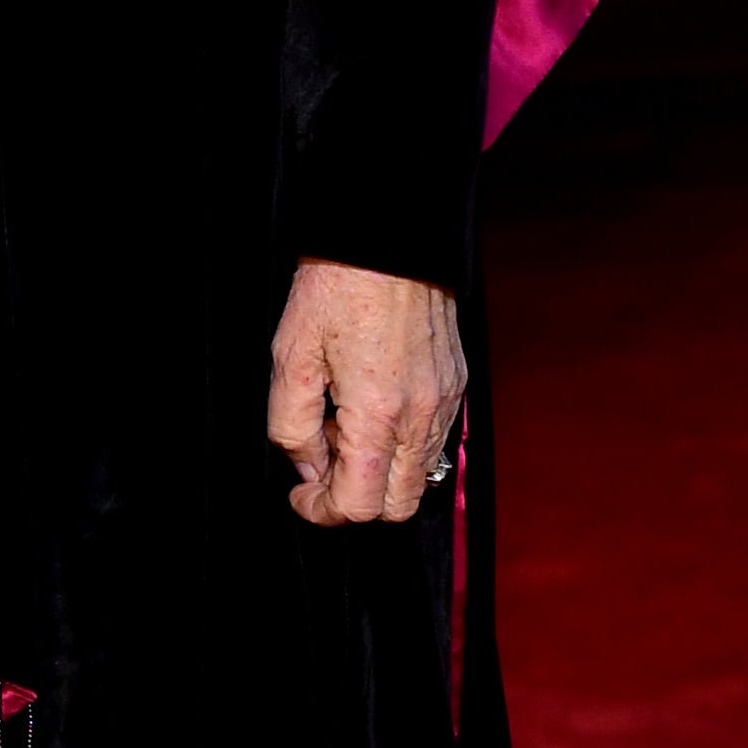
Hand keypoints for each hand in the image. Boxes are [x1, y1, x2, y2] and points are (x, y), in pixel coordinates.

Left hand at [266, 258, 464, 528]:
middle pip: (398, 506)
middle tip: (321, 460)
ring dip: (378, 471)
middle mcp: (422, 415)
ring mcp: (446, 400)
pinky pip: (433, 440)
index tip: (301, 494)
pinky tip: (370, 404)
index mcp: (378, 414)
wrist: (388, 237)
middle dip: (355, 499)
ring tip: (343, 423)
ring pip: (419, 476)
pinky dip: (400, 443)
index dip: (322, 511)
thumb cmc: (336, 287)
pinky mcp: (456, 384)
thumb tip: (307, 467)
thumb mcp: (291, 358)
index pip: (359, 505)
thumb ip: (292, 426)